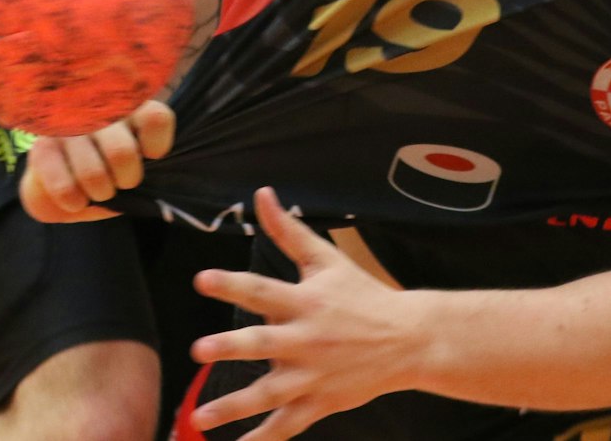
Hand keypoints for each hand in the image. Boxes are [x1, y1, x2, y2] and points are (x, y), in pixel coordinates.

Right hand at [19, 100, 175, 222]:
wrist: (66, 180)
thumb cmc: (112, 168)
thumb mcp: (136, 162)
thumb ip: (150, 168)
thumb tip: (149, 189)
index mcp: (131, 107)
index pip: (155, 119)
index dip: (156, 145)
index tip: (151, 155)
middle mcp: (99, 108)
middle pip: (122, 153)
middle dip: (126, 179)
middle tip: (121, 181)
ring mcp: (68, 125)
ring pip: (92, 172)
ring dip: (99, 191)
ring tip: (98, 191)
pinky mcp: (42, 145)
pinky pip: (63, 185)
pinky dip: (73, 200)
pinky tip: (76, 201)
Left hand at [190, 188, 421, 439]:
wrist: (410, 339)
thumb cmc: (362, 295)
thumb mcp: (327, 260)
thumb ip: (288, 232)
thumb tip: (262, 195)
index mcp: (306, 302)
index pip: (263, 290)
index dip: (232, 284)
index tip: (201, 279)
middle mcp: (307, 340)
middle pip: (263, 343)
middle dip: (231, 347)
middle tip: (200, 349)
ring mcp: (313, 376)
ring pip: (269, 394)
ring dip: (233, 406)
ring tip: (200, 416)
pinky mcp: (321, 403)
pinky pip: (288, 425)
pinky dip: (263, 439)